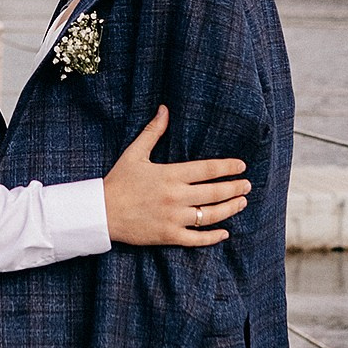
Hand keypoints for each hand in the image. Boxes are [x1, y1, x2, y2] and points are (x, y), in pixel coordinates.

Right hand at [103, 106, 250, 246]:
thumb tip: (164, 109)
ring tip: (241, 203)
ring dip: (230, 209)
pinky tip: (224, 232)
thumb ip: (153, 132)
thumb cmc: (118, 181)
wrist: (100, 213)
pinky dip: (213, 237)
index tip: (242, 166)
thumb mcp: (135, 153)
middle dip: (235, 188)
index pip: (208, 169)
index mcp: (170, 174)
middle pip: (215, 192)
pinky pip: (196, 238)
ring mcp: (173, 218)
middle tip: (247, 185)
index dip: (228, 167)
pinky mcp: (168, 236)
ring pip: (210, 215)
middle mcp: (176, 196)